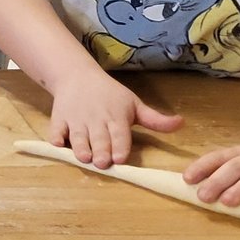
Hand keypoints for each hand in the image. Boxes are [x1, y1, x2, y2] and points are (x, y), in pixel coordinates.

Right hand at [47, 68, 182, 169]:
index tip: (120, 158)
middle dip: (100, 150)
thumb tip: (182, 123)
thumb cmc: (110, 94)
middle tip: (102, 163)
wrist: (77, 76)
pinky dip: (56, 137)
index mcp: (116, 117)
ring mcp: (76, 119)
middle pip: (99, 138)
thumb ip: (155, 120)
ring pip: (78, 136)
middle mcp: (96, 119)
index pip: (120, 134)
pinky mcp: (59, 119)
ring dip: (80, 147)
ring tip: (84, 157)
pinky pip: (56, 130)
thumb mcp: (134, 104)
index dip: (120, 146)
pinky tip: (58, 144)